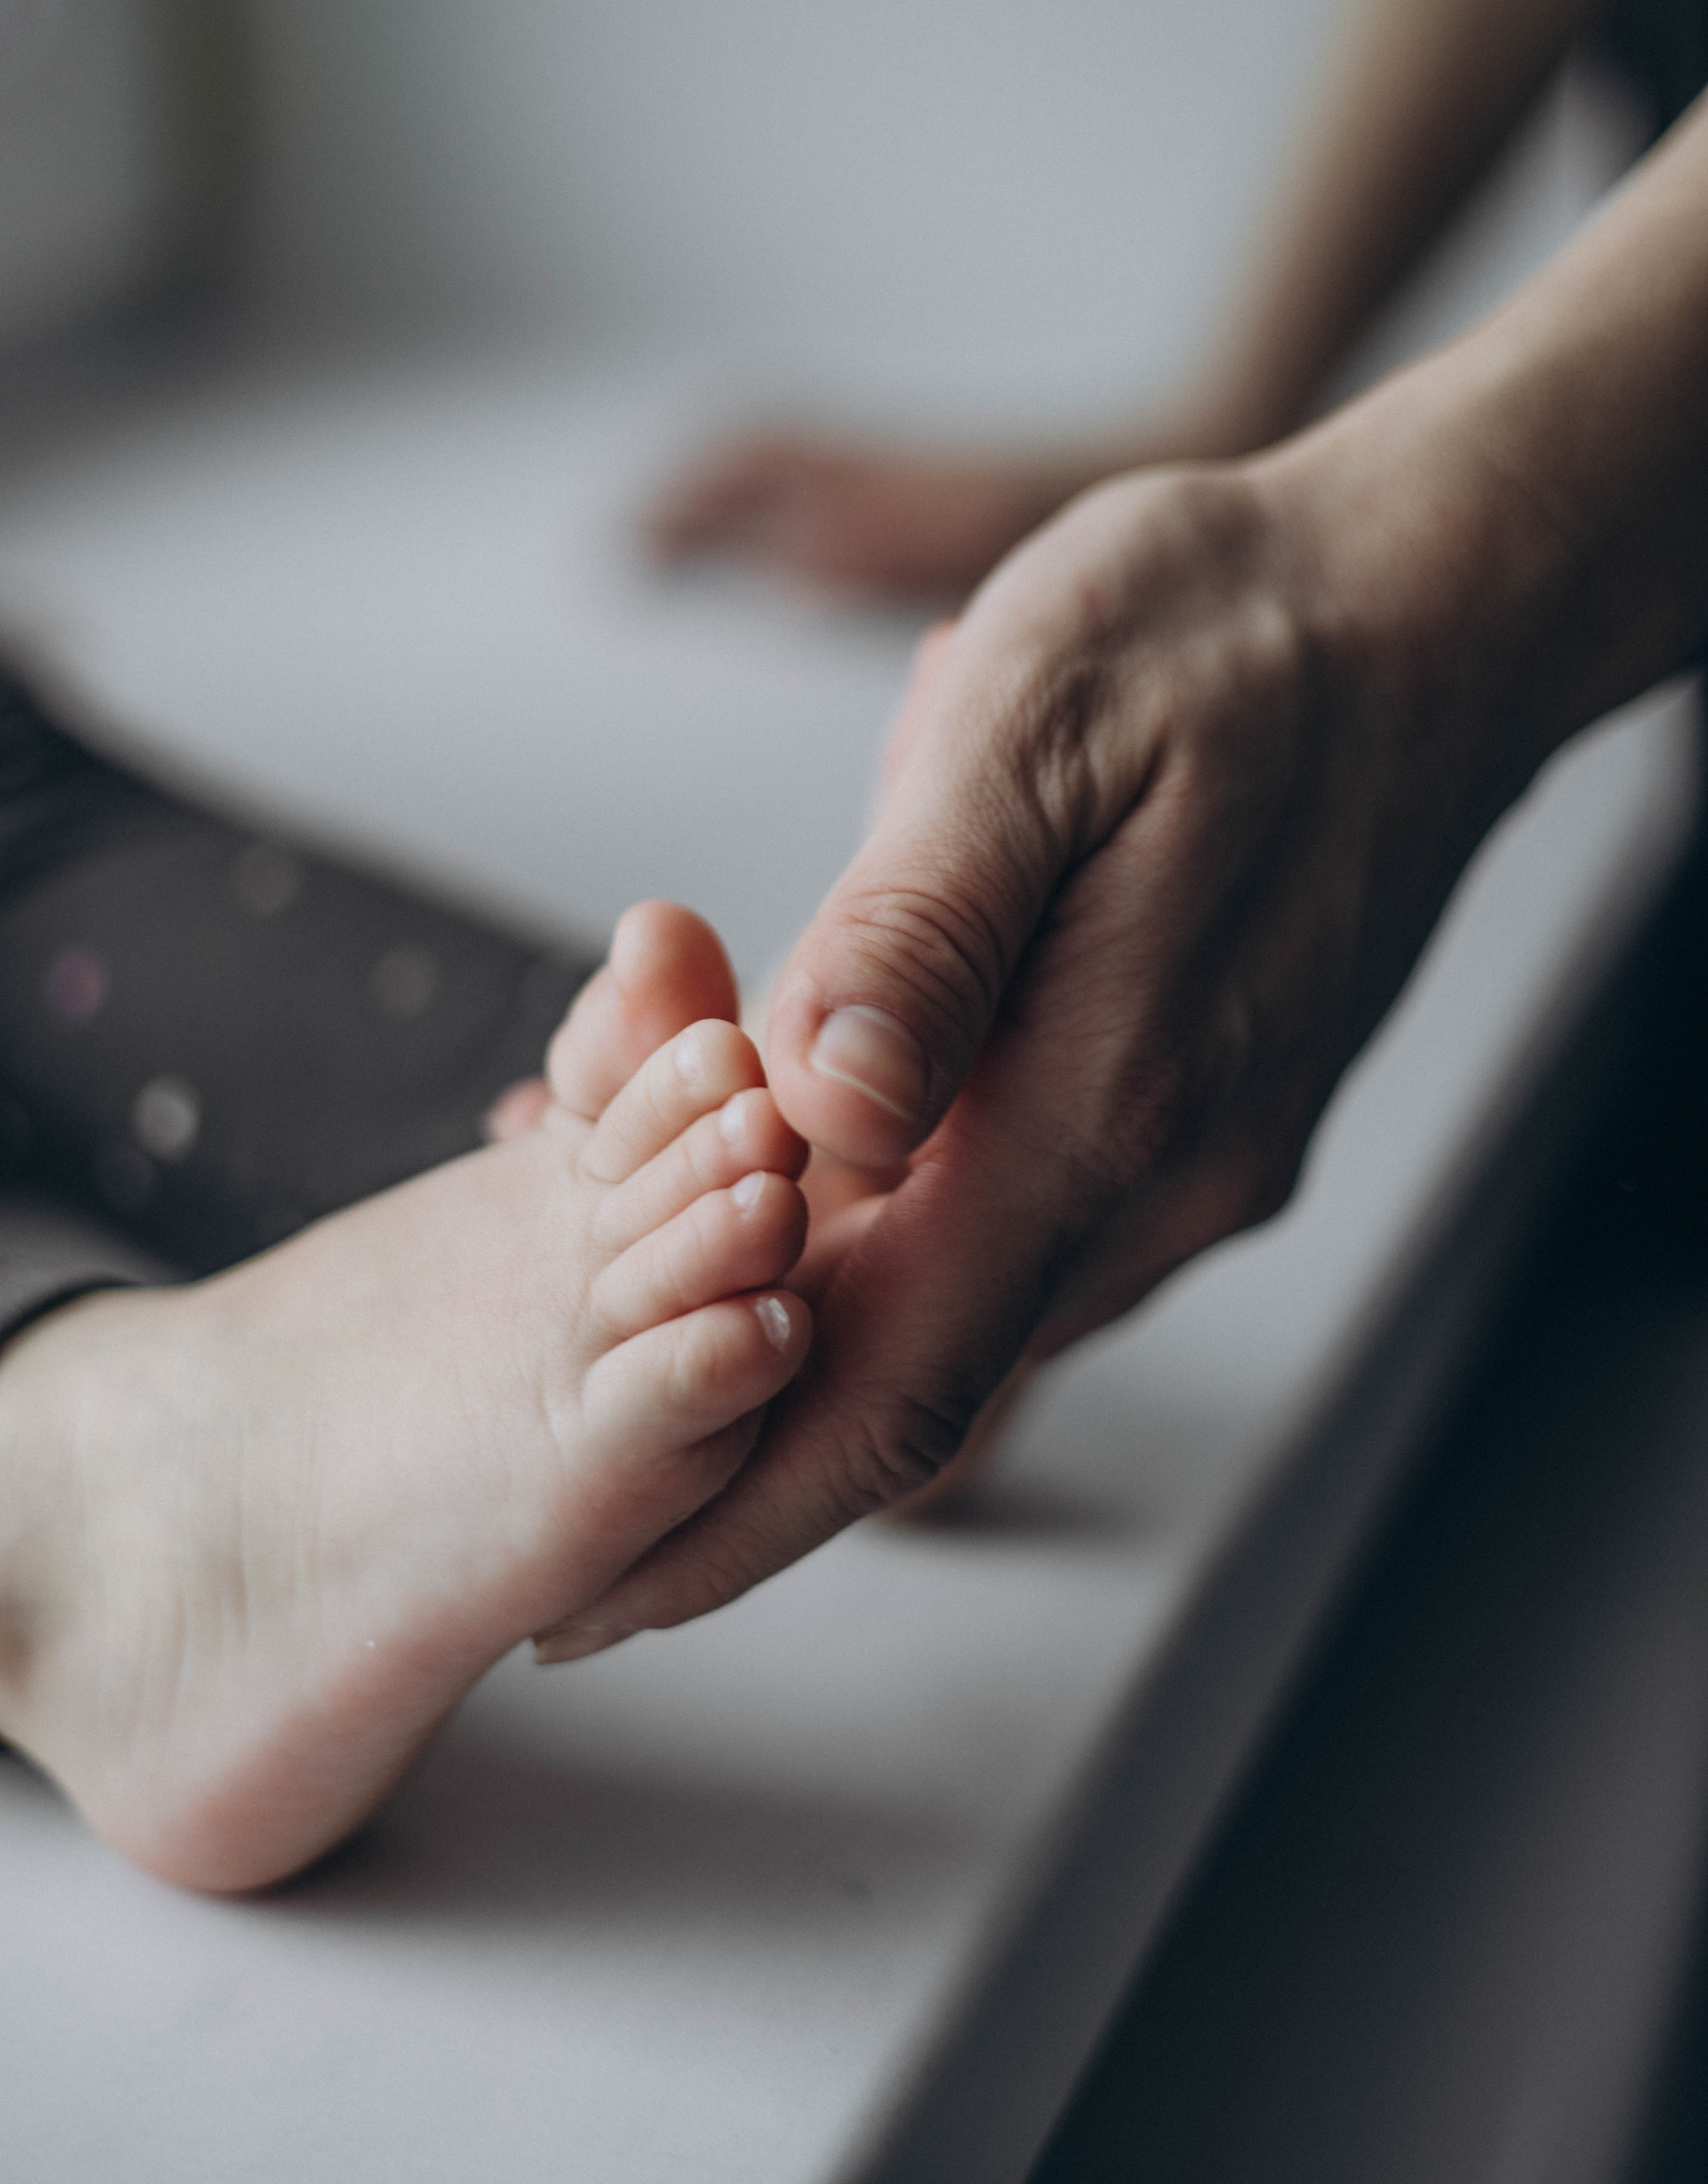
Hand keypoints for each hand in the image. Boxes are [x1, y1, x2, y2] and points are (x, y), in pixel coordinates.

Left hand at [549, 369, 1571, 1651]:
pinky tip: (801, 1188)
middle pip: (922, 1387)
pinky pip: (1021, 1232)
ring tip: (637, 1303)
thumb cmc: (1226, 636)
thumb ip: (922, 928)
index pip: (899, 1383)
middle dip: (740, 1458)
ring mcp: (1193, 1161)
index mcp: (1108, 1096)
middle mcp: (1163, 1172)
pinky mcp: (1202, 1121)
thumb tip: (815, 1107)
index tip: (600, 1602)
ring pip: (967, 1312)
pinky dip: (893, 1251)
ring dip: (805, 1341)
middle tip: (580, 1513)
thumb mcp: (1035, 719)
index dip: (735, 1512)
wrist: (1424, 613)